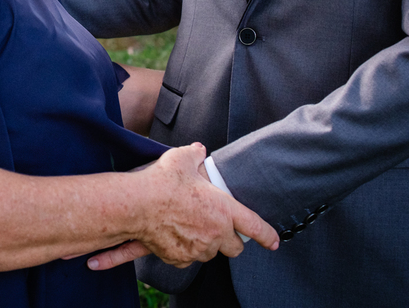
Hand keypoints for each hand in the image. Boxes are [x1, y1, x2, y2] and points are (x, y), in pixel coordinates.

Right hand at [88, 143, 277, 270]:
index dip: (267, 235)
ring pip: (210, 253)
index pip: (255, 226)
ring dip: (206, 244)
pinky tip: (174, 235)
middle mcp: (216, 233)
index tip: (273, 242)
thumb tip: (199, 150)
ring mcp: (199, 249)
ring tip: (189, 227)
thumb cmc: (161, 181)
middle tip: (216, 227)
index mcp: (224, 209)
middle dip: (229, 239)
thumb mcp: (181, 158)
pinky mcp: (181, 258)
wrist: (135, 205)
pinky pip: (189, 258)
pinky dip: (185, 250)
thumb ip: (195, 154)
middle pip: (235, 248)